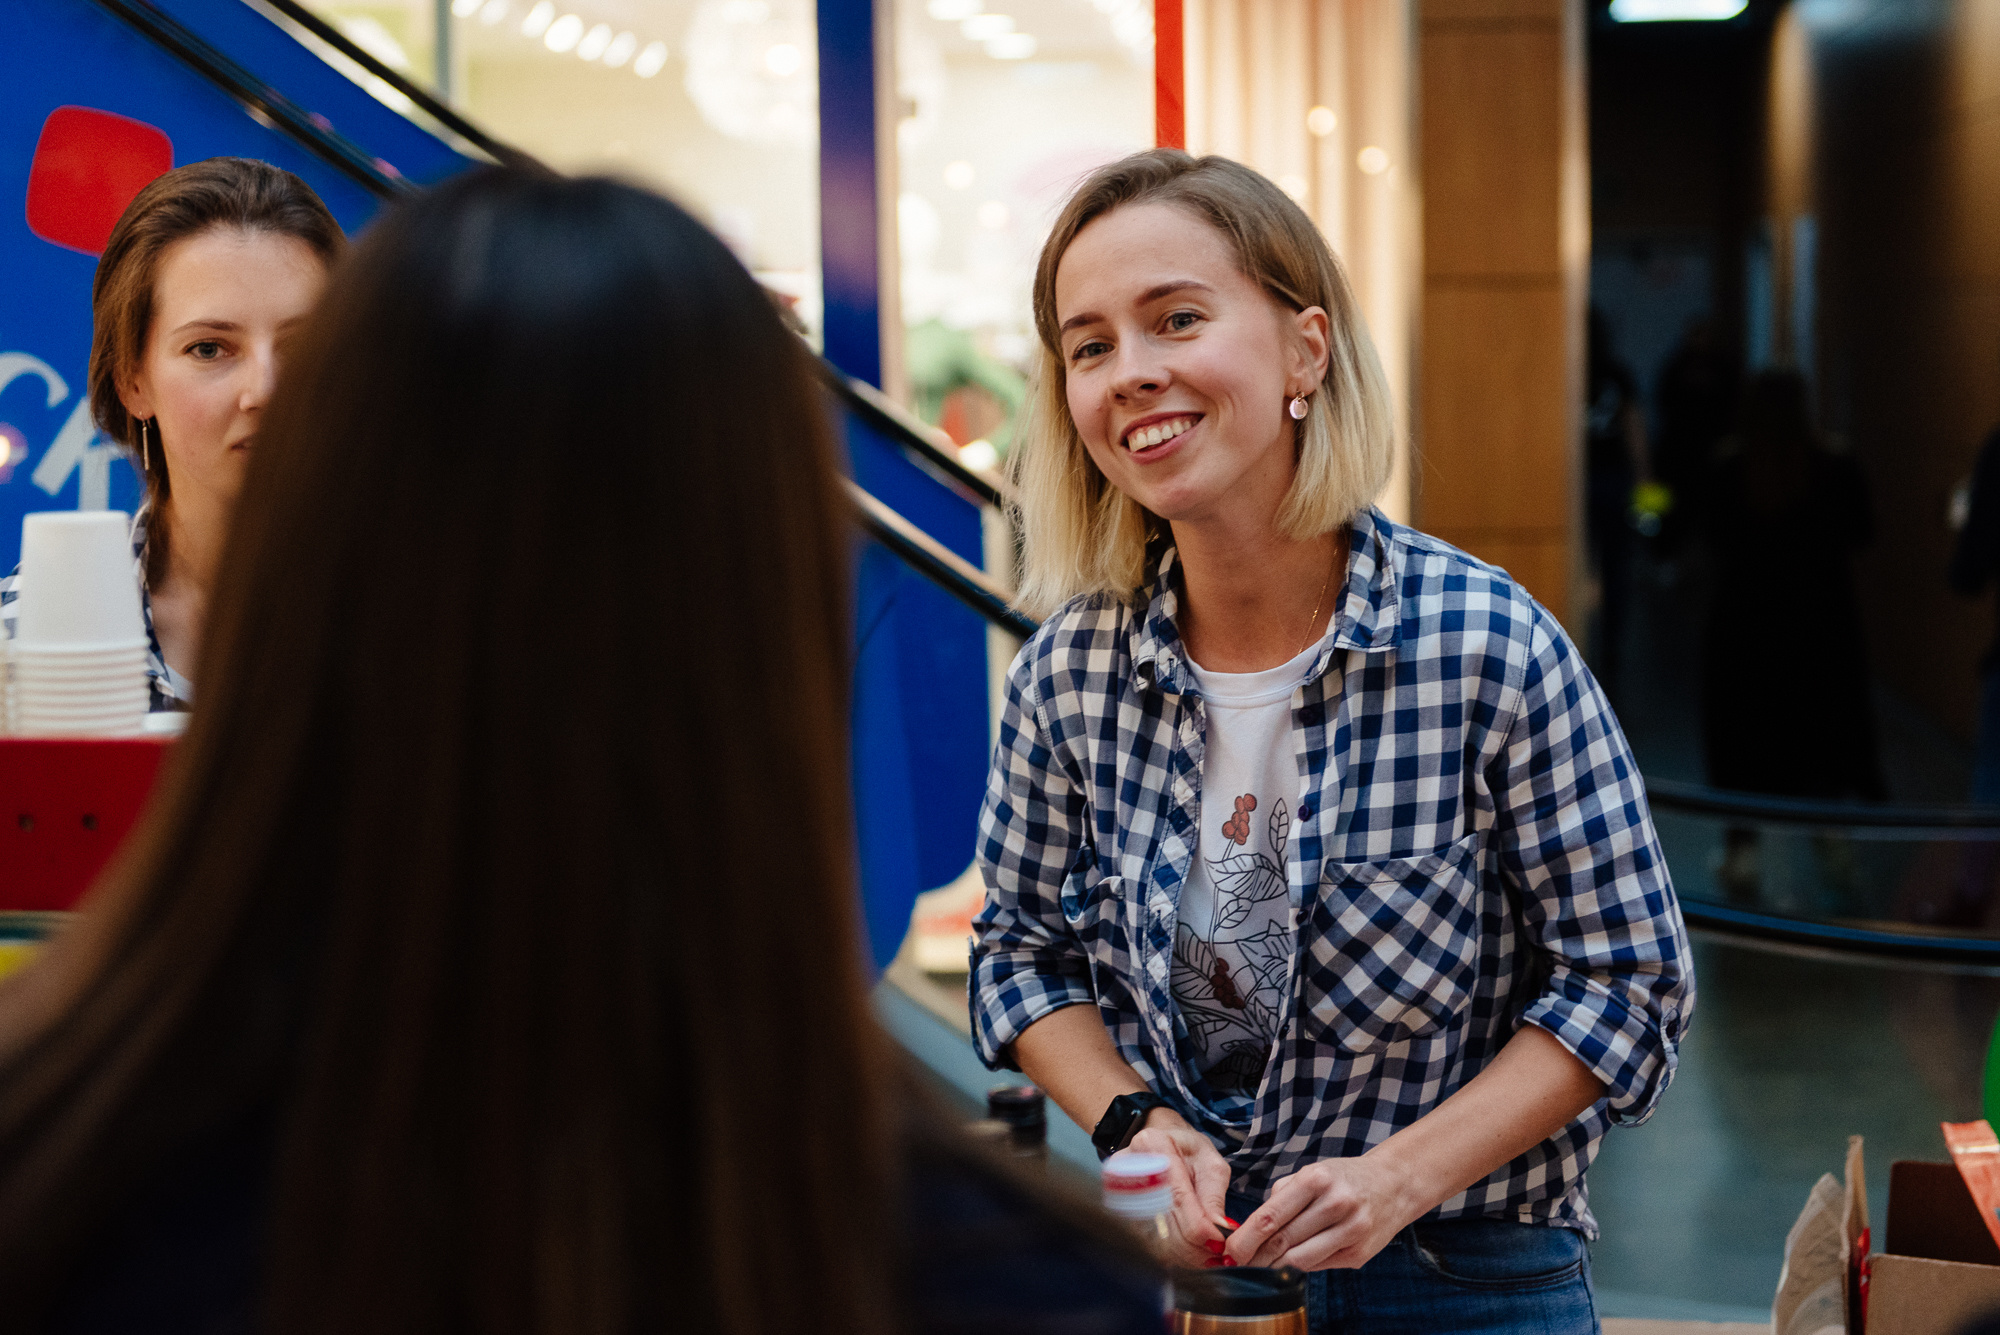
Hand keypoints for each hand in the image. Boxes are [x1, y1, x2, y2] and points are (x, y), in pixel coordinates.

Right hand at [1128, 1108, 1234, 1267]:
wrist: (1165, 1147)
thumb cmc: (1190, 1153)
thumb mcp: (1211, 1163)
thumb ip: (1214, 1196)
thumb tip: (1220, 1230)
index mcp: (1154, 1144)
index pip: (1174, 1194)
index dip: (1197, 1224)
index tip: (1218, 1242)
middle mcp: (1127, 1165)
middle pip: (1159, 1219)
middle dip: (1191, 1245)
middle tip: (1216, 1254)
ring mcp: (1116, 1188)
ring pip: (1150, 1236)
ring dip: (1181, 1254)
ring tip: (1205, 1255)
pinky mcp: (1116, 1208)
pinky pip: (1144, 1242)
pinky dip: (1170, 1254)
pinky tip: (1188, 1254)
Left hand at [1224, 1151, 1422, 1271]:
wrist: (1393, 1185)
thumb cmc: (1343, 1178)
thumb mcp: (1312, 1172)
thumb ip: (1282, 1195)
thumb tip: (1251, 1228)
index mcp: (1317, 1179)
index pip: (1271, 1216)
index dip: (1246, 1238)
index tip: (1229, 1250)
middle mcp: (1336, 1204)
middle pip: (1283, 1240)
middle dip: (1255, 1256)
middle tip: (1237, 1263)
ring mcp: (1351, 1231)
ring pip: (1300, 1259)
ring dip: (1273, 1266)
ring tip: (1257, 1266)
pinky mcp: (1359, 1254)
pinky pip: (1319, 1265)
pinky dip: (1299, 1266)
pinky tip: (1287, 1264)